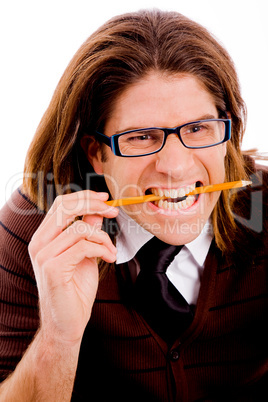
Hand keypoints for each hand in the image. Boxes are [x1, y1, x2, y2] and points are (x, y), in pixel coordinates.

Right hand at [28, 191, 117, 344]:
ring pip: (80, 229)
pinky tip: (109, 258)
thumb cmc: (75, 290)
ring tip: (111, 251)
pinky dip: (102, 249)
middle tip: (114, 212)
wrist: (67, 323)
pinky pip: (83, 246)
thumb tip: (96, 212)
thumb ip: (87, 232)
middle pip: (66, 208)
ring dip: (104, 238)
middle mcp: (39, 243)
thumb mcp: (85, 254)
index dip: (85, 197)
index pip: (61, 204)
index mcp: (44, 237)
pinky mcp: (53, 268)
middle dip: (94, 205)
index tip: (106, 199)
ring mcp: (43, 255)